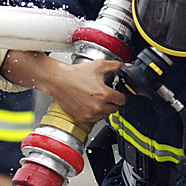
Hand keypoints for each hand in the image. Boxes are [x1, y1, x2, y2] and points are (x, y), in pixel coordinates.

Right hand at [0, 52, 124, 124]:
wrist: (59, 81)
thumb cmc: (76, 74)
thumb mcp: (98, 66)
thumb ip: (116, 66)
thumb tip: (127, 67)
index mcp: (104, 94)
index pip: (123, 100)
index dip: (121, 95)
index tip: (117, 93)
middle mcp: (98, 106)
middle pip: (115, 109)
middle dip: (113, 102)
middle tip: (106, 94)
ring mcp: (90, 114)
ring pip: (106, 115)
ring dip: (105, 108)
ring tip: (97, 99)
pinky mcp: (83, 118)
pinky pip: (96, 119)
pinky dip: (95, 113)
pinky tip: (91, 103)